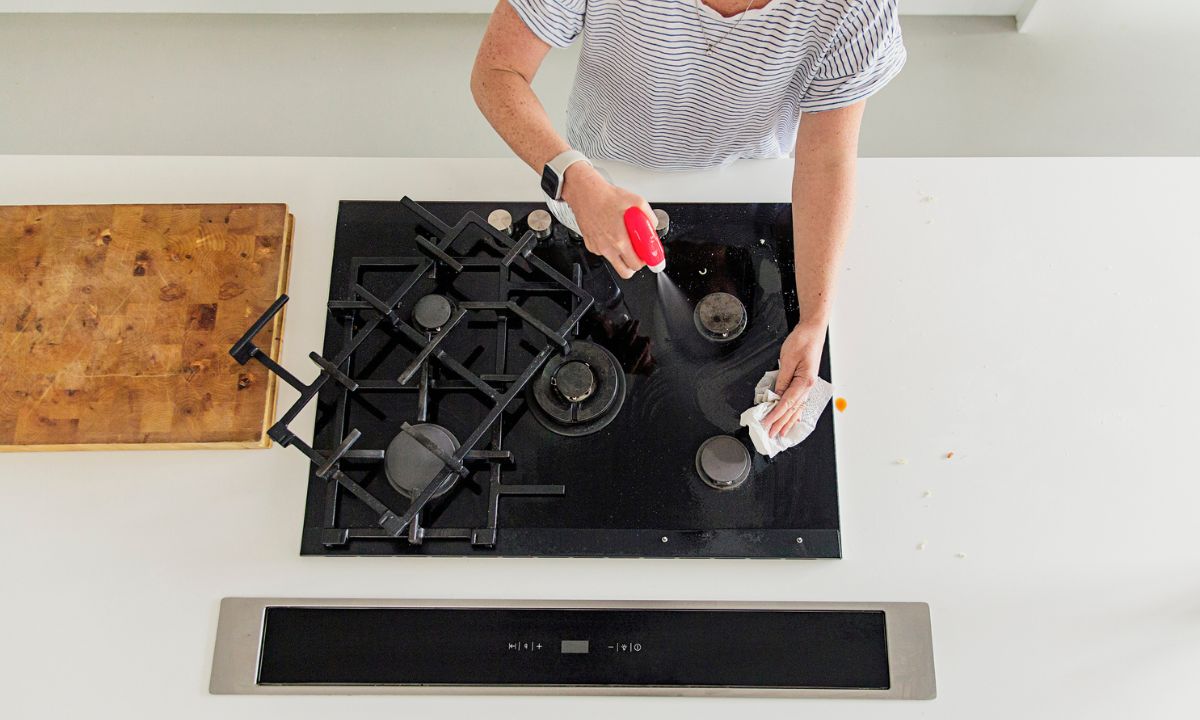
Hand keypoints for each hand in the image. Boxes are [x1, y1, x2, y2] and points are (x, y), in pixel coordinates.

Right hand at [560, 163, 655, 278]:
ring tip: (623, 239)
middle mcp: (608, 248)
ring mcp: (598, 248)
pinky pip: (603, 252)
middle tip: (637, 253)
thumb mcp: (637, 201)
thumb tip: (653, 225)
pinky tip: (610, 233)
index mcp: (620, 240)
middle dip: (634, 264)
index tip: (648, 257)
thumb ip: (649, 216)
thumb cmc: (606, 197)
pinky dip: (609, 247)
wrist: (585, 193)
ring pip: (614, 262)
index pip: (636, 264)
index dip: (645, 262)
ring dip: (621, 256)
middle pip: (625, 272)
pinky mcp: (591, 245)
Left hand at [763, 323, 825, 437]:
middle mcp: (808, 386)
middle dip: (780, 423)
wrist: (813, 330)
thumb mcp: (788, 360)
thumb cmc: (802, 340)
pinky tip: (792, 418)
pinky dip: (794, 412)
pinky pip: (799, 401)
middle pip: (792, 409)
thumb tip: (776, 396)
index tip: (767, 424)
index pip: (786, 403)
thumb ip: (781, 380)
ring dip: (788, 420)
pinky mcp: (805, 381)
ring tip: (781, 432)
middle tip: (771, 434)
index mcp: (804, 381)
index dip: (775, 415)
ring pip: (797, 407)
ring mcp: (808, 385)